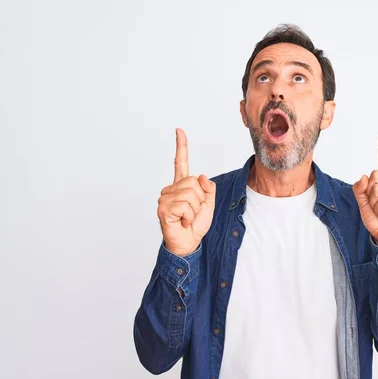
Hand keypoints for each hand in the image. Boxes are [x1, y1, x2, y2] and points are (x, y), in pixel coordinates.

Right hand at [157, 128, 215, 256]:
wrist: (188, 243)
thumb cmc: (195, 225)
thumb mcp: (208, 204)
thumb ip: (208, 188)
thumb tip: (201, 176)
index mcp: (182, 186)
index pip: (181, 163)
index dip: (181, 146)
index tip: (179, 130)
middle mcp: (171, 189)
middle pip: (194, 181)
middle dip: (200, 199)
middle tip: (192, 213)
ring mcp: (165, 198)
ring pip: (191, 194)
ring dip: (195, 210)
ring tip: (187, 218)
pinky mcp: (163, 208)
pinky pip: (185, 205)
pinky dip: (189, 216)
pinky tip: (182, 222)